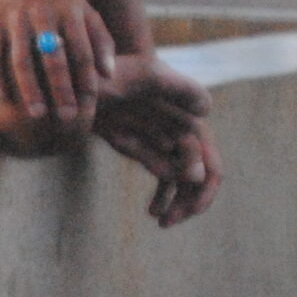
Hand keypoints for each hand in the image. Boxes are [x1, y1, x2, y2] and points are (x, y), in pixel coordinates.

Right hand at [0, 0, 116, 124]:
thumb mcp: (82, 10)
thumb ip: (100, 39)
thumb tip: (110, 74)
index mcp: (70, 12)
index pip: (83, 51)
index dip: (87, 78)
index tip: (91, 105)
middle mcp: (44, 14)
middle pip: (54, 58)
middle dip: (61, 89)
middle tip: (67, 117)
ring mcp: (16, 18)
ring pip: (22, 59)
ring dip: (30, 88)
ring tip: (37, 114)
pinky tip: (1, 98)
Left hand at [95, 55, 219, 225]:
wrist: (86, 81)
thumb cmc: (117, 74)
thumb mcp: (148, 74)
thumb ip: (182, 91)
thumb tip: (207, 116)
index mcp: (192, 118)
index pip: (209, 159)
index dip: (204, 185)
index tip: (187, 205)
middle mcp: (184, 132)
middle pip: (201, 175)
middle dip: (192, 200)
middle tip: (171, 221)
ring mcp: (167, 141)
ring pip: (185, 182)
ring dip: (180, 204)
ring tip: (164, 222)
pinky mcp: (149, 148)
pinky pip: (166, 179)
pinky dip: (163, 198)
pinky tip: (152, 212)